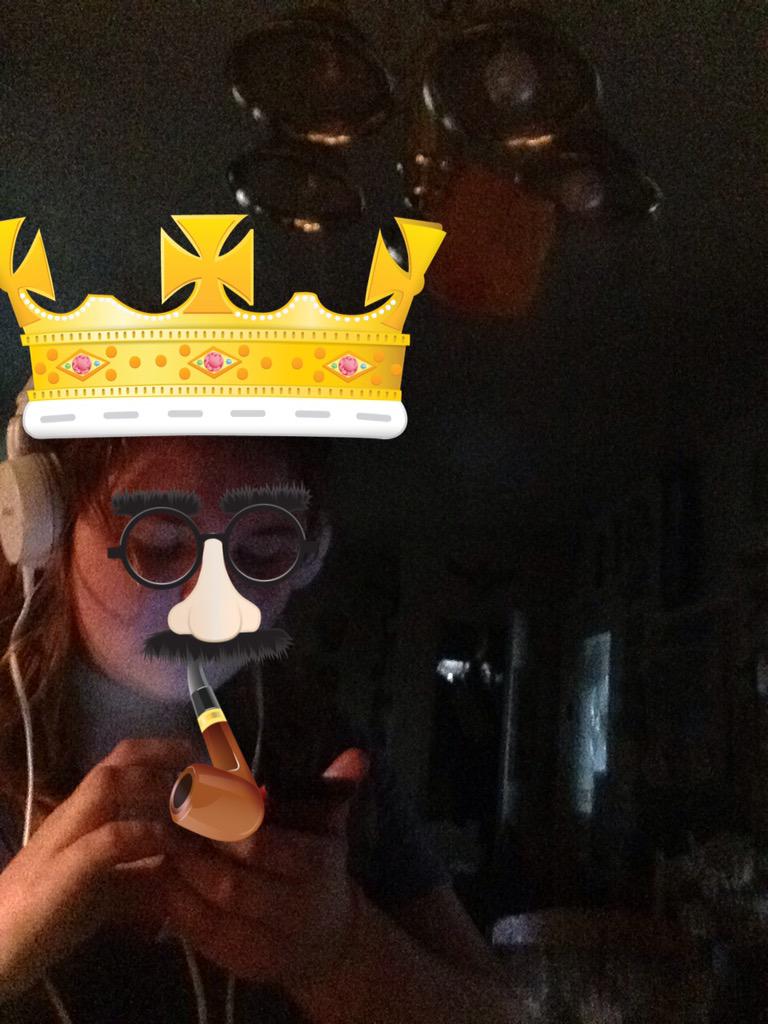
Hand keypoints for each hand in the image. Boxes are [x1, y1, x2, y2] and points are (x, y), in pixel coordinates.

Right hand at [0, 736, 195, 998]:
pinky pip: (108, 839)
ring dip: (159, 787)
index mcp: (84, 811)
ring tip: (195, 804)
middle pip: (120, 758)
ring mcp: (65, 838)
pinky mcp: (62, 875)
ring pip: (110, 784)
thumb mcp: (109, 885)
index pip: (125, 757)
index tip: (206, 759)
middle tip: (210, 775)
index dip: (168, 750)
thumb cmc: (50, 914)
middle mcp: (73, 813)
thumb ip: (145, 868)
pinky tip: (172, 845)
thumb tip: (194, 858)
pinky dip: (147, 835)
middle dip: (170, 757)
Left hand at [158, 747, 370, 993]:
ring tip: (161, 845)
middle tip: (166, 823)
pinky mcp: (239, 965)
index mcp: (316, 867)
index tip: (195, 801)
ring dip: (179, 878)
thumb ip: (335, 788)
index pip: (263, 847)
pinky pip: (199, 936)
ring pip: (210, 914)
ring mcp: (265, 945)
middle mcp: (293, 910)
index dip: (225, 827)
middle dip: (195, 854)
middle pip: (232, 885)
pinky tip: (163, 876)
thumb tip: (357, 755)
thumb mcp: (330, 825)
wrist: (327, 939)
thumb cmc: (321, 867)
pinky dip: (176, 905)